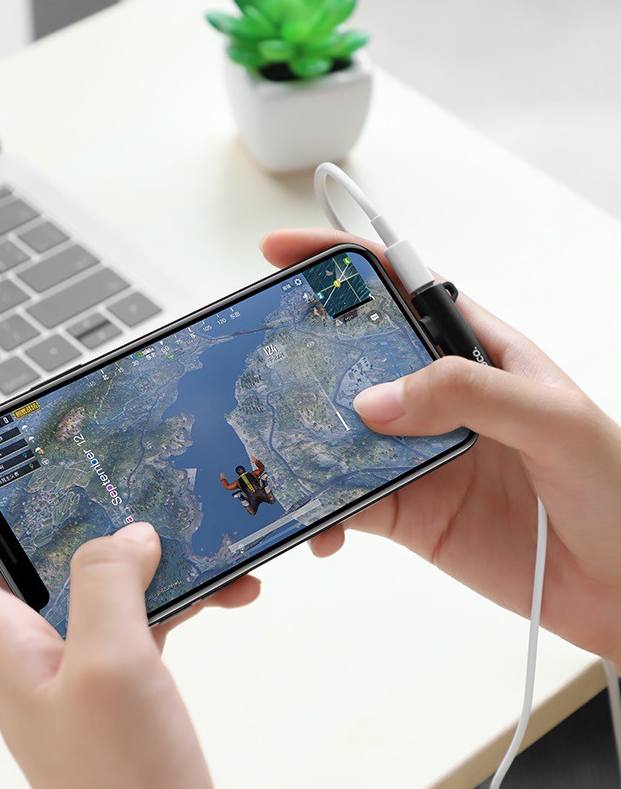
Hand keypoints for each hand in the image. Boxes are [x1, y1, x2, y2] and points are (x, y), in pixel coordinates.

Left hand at [0, 374, 259, 788]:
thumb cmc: (120, 787)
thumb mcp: (112, 668)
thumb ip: (107, 583)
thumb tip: (127, 535)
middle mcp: (25, 635)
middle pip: (3, 533)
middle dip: (36, 479)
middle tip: (74, 439)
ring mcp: (74, 648)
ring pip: (84, 561)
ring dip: (132, 532)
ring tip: (180, 509)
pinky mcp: (120, 661)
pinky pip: (140, 599)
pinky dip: (180, 582)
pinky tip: (230, 583)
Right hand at [261, 229, 620, 666]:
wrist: (620, 584)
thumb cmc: (616, 486)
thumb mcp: (554, 419)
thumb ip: (469, 393)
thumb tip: (375, 400)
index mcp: (471, 349)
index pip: (396, 287)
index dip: (338, 265)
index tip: (281, 254)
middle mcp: (433, 395)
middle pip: (349, 359)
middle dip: (298, 356)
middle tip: (254, 366)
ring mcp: (412, 452)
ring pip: (335, 433)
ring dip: (299, 439)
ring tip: (270, 451)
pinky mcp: (404, 508)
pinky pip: (344, 499)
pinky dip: (318, 508)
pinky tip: (316, 522)